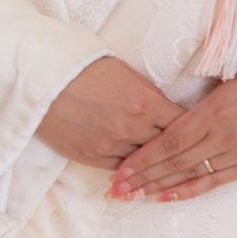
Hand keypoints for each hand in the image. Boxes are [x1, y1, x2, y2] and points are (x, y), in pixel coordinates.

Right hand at [36, 56, 186, 169]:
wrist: (43, 80)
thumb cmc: (82, 69)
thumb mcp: (124, 73)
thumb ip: (148, 94)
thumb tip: (164, 108)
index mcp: (144, 103)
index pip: (180, 122)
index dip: (189, 126)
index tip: (193, 129)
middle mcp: (132, 128)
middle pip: (165, 145)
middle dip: (173, 145)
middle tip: (183, 150)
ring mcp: (112, 145)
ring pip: (144, 160)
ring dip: (150, 160)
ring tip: (161, 163)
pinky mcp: (92, 156)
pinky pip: (120, 168)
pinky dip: (128, 166)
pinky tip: (134, 167)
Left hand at [108, 63, 236, 201]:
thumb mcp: (223, 76)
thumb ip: (194, 96)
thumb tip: (160, 105)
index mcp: (212, 111)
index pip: (167, 141)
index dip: (141, 158)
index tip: (118, 169)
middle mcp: (223, 136)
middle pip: (173, 162)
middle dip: (141, 177)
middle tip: (115, 190)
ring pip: (190, 174)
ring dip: (158, 186)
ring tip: (132, 196)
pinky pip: (216, 181)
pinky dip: (190, 190)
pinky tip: (166, 197)